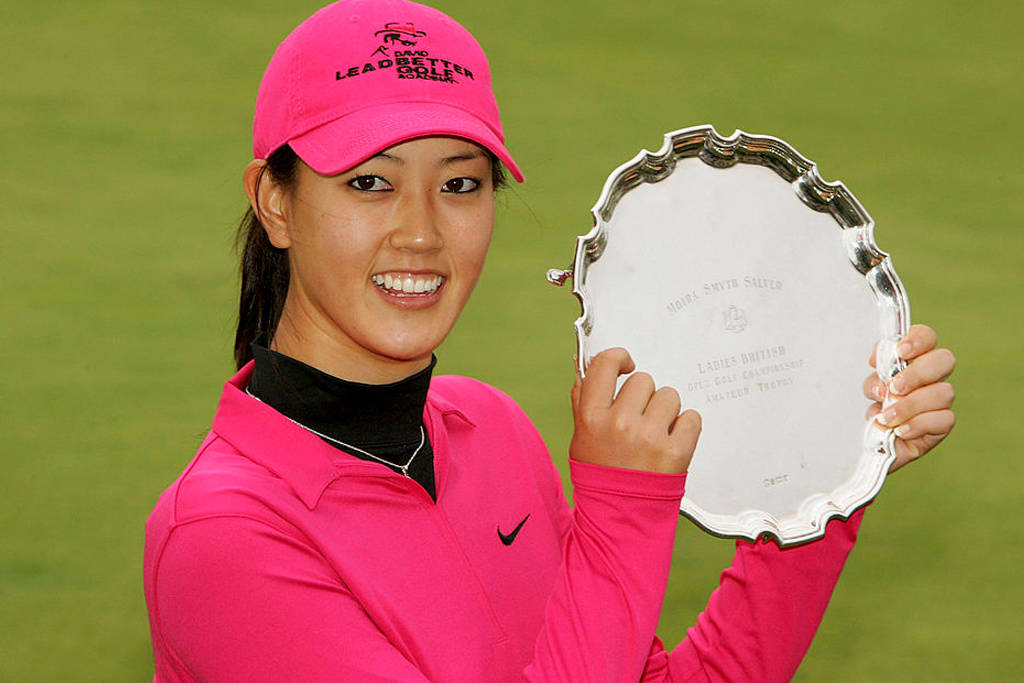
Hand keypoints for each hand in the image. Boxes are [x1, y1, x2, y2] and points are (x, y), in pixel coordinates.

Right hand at [570, 348, 700, 474]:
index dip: (619, 358)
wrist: (618, 518)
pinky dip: (685, 428)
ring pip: (670, 396)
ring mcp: (649, 438)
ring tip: (655, 434)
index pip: (606, 363)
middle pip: (644, 380)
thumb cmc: (600, 472)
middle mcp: (620, 424)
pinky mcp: (676, 453)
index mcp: (592, 417)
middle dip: (644, 397)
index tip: (626, 366)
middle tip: (639, 419)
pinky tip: (671, 443)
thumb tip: (582, 361)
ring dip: (666, 411)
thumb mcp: (581, 435)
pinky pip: (692, 418)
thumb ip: (583, 397)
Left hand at [863, 324, 955, 472]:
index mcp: (915, 361)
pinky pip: (944, 419)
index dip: (918, 340)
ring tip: (887, 417)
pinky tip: (900, 430)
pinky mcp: (943, 424)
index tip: (901, 352)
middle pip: (945, 359)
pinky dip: (917, 424)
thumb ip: (877, 380)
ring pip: (944, 392)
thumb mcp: (873, 390)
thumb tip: (882, 376)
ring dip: (911, 405)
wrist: (877, 444)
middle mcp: (933, 377)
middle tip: (895, 387)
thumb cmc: (878, 410)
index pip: (927, 337)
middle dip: (918, 372)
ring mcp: (941, 401)